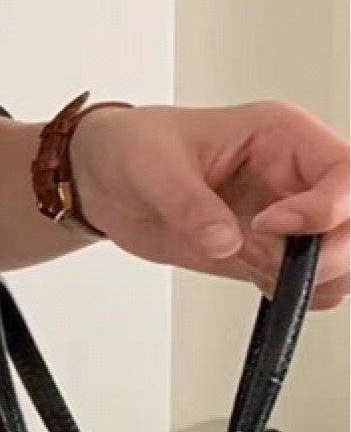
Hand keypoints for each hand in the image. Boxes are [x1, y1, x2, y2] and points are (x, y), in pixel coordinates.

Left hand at [70, 99, 349, 305]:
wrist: (104, 179)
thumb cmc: (132, 148)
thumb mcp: (152, 167)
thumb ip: (191, 205)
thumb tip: (226, 241)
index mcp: (282, 137)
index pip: (345, 171)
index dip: (327, 206)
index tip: (270, 226)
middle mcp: (296, 176)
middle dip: (332, 252)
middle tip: (278, 268)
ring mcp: (288, 217)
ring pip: (342, 254)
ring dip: (318, 278)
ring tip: (261, 273)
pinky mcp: (268, 252)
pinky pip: (309, 281)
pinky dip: (296, 294)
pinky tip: (261, 285)